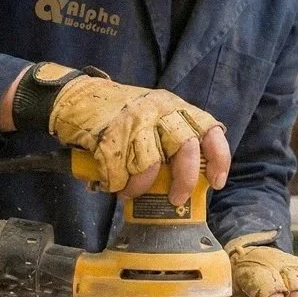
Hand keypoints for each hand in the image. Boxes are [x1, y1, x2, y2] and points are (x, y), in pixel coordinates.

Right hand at [39, 64, 230, 202]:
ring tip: (130, 192)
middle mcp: (161, 110)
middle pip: (186, 147)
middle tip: (175, 198)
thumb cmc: (122, 116)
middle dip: (184, 179)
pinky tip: (111, 182)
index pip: (210, 130)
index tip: (216, 182)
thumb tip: (186, 181)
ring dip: (141, 185)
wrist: (79, 98)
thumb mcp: (156, 118)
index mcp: (176, 108)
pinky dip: (116, 182)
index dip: (218, 158)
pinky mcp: (110, 133)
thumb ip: (172, 141)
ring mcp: (135, 120)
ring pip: (152, 162)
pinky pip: (120, 169)